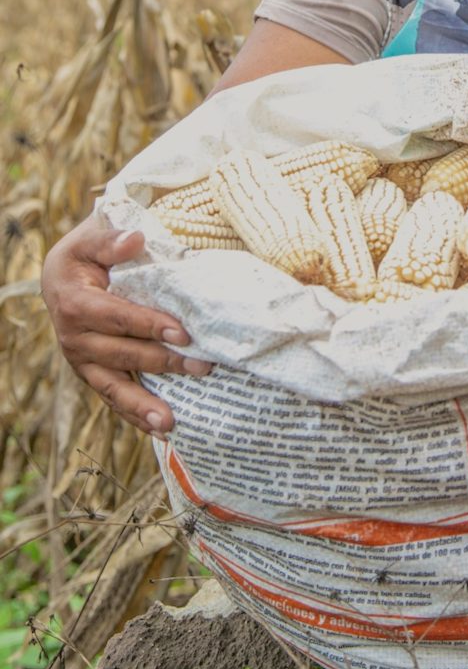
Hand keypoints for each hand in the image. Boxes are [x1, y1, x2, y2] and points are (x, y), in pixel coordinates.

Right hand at [40, 217, 211, 435]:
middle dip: (163, 362)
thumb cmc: (85, 255)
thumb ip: (111, 240)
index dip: (149, 326)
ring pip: (113, 387)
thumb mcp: (91, 238)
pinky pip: (113, 398)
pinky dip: (134, 415)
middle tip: (203, 367)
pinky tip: (159, 430)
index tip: (182, 333)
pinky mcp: (92, 374)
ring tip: (170, 423)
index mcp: (75, 303)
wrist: (62, 277)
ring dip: (143, 405)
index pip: (118, 317)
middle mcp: (75, 338)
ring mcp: (82, 361)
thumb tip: (136, 240)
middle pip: (122, 354)